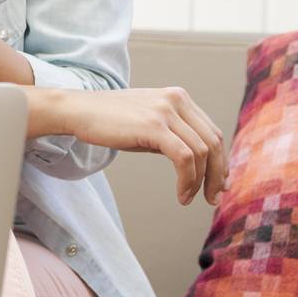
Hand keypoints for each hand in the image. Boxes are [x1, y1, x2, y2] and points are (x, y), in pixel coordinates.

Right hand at [55, 87, 228, 204]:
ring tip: (187, 198)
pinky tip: (181, 195)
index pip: (211, 132)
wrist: (77, 111)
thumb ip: (171, 135)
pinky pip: (184, 158)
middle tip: (212, 198)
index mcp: (178, 98)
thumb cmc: (108, 121)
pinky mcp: (154, 126)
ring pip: (201, 152)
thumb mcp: (147, 123)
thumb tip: (195, 162)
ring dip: (199, 182)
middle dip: (217, 174)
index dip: (219, 161)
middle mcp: (177, 101)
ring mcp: (166, 112)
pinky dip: (187, 180)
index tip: (217, 183)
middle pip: (212, 142)